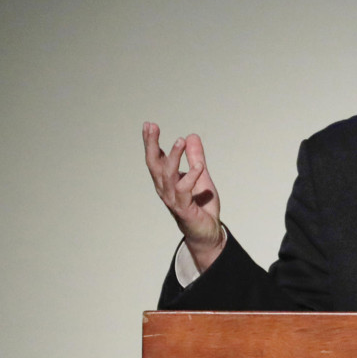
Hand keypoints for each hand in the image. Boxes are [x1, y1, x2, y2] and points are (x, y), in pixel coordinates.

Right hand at [142, 122, 225, 271]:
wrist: (207, 232)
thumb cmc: (201, 205)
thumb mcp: (201, 176)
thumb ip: (196, 157)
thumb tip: (192, 136)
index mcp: (166, 181)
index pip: (155, 159)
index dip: (151, 142)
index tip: (149, 125)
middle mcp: (165, 189)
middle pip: (154, 165)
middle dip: (151, 145)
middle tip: (152, 127)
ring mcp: (173, 199)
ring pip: (168, 175)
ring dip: (172, 157)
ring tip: (179, 140)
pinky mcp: (184, 209)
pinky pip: (184, 190)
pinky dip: (190, 177)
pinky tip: (198, 166)